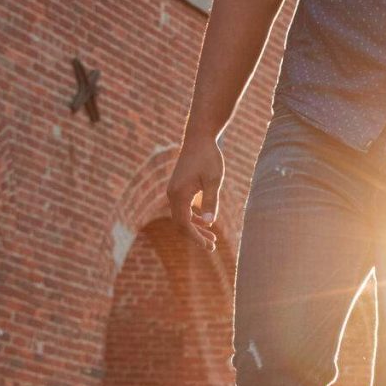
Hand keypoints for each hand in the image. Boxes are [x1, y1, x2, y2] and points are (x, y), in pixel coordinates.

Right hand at [166, 135, 224, 252]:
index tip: (209, 247)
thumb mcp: (213, 180)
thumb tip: (210, 223)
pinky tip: (205, 221)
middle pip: (181, 223)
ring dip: (195, 228)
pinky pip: (183, 208)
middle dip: (195, 236)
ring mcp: (174, 191)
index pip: (184, 224)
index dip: (195, 237)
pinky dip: (193, 217)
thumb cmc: (208, 157)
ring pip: (182, 216)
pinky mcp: (178, 187)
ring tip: (212, 238)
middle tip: (212, 247)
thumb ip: (210, 201)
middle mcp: (172, 195)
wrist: (198, 138)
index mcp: (179, 195)